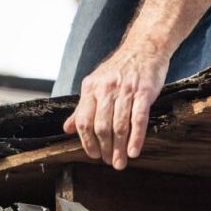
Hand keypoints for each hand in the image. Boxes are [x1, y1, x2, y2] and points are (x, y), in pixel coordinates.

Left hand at [63, 45, 168, 169]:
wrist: (143, 48)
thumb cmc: (118, 70)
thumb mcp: (95, 84)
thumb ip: (82, 107)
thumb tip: (67, 129)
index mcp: (90, 88)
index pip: (83, 120)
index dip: (86, 141)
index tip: (93, 155)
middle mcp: (105, 89)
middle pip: (101, 126)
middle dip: (105, 148)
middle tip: (109, 162)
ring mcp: (125, 90)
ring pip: (119, 125)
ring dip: (119, 148)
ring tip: (120, 162)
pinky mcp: (144, 91)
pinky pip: (138, 119)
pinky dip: (136, 138)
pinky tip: (134, 151)